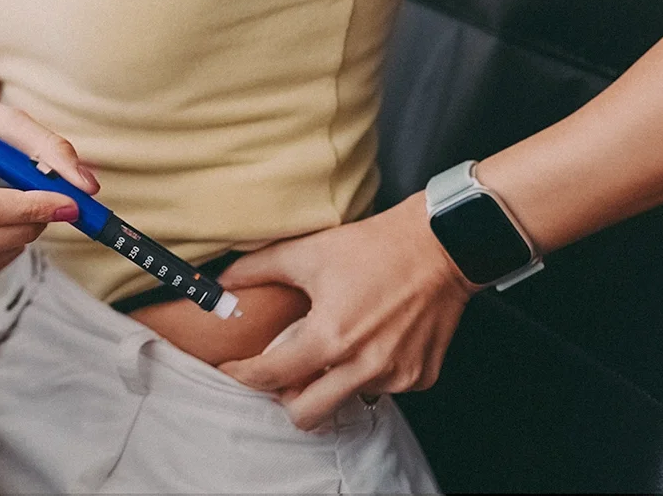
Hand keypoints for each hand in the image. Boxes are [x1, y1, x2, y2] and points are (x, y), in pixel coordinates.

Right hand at [0, 91, 95, 277]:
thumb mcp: (0, 117)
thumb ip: (46, 146)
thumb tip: (86, 186)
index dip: (27, 209)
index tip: (69, 203)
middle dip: (28, 227)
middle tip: (59, 208)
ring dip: (19, 241)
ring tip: (32, 210)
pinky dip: (4, 251)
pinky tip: (9, 222)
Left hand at [217, 196, 473, 429]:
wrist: (441, 247)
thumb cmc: (373, 247)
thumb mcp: (307, 252)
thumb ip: (258, 269)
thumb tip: (222, 282)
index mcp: (330, 338)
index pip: (270, 376)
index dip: (242, 375)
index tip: (232, 369)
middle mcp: (364, 366)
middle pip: (307, 415)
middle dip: (286, 400)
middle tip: (281, 374)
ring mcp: (396, 376)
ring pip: (345, 398)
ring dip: (331, 381)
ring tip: (334, 344)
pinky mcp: (420, 376)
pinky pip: (380, 388)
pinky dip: (366, 372)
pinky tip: (369, 341)